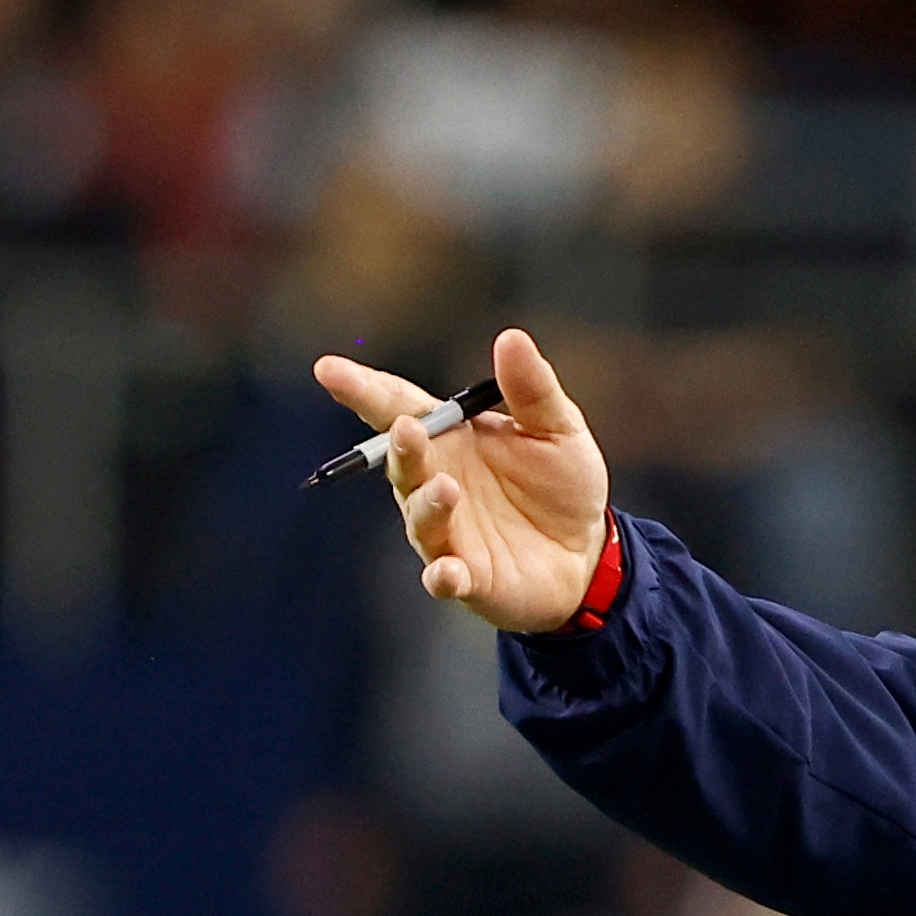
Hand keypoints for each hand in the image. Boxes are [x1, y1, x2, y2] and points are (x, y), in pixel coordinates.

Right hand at [315, 328, 610, 633]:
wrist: (587, 554)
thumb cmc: (561, 486)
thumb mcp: (559, 429)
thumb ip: (532, 389)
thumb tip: (511, 338)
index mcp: (451, 439)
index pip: (397, 407)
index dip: (361, 389)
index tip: (328, 369)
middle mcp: (436, 481)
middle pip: (402, 462)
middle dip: (400, 446)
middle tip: (405, 428)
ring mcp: (447, 531)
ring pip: (420, 517)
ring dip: (428, 504)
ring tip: (446, 487)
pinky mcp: (466, 577)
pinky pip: (444, 577)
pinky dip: (443, 575)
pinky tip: (448, 571)